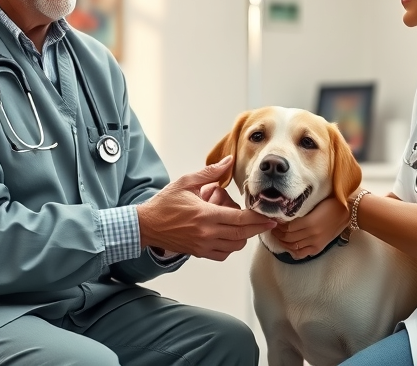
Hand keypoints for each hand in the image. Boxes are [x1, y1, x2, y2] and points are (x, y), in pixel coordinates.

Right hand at [138, 156, 276, 260]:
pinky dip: (231, 247)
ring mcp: (203, 245)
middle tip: (269, 222)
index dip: (257, 218)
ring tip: (247, 226)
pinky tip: (231, 236)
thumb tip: (228, 161)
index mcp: (205, 214)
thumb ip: (210, 172)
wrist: (147, 225)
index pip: (239, 219)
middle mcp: (206, 233)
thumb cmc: (164, 204)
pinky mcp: (199, 252)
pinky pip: (223, 254)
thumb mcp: (186, 182)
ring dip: (244, 237)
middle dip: (258, 228)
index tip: (269, 215)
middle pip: (241, 234)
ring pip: (234, 246)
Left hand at [271, 193, 349, 258]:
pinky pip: (302, 253)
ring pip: (292, 246)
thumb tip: (284, 213)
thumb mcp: (314, 203)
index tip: (273, 220)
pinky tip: (288, 246)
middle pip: (288, 237)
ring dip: (282, 242)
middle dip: (277, 233)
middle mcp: (312, 234)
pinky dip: (292, 251)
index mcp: (309, 221)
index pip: (286, 227)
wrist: (348, 211)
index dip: (277, 225)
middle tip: (273, 227)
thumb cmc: (331, 203)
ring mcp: (316, 242)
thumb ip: (300, 210)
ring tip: (278, 235)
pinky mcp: (319, 247)